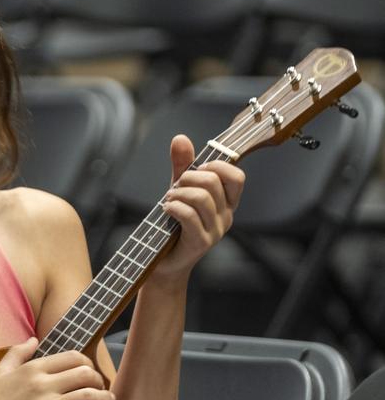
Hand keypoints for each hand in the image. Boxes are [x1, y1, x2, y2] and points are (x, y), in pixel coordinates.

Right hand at [0, 338, 116, 399]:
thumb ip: (18, 353)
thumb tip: (34, 339)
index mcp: (33, 368)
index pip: (73, 357)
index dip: (88, 365)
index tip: (90, 375)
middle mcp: (42, 384)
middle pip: (86, 375)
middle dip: (100, 382)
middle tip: (103, 391)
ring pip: (87, 398)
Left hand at [151, 134, 244, 285]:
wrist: (163, 261)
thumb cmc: (173, 225)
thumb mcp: (179, 191)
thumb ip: (182, 166)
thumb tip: (181, 138)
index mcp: (227, 202)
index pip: (237, 176)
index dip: (217, 166)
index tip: (198, 169)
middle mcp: (226, 216)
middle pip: (213, 182)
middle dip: (188, 178)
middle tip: (175, 188)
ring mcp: (216, 231)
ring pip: (201, 197)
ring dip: (178, 193)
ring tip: (168, 200)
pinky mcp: (201, 242)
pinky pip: (189, 216)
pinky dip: (174, 207)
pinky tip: (165, 209)